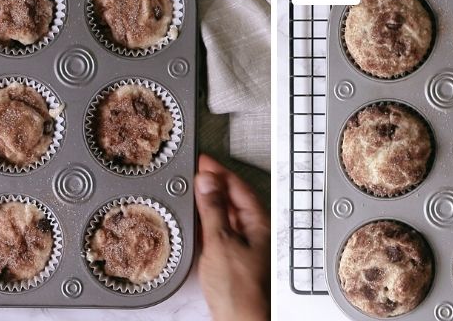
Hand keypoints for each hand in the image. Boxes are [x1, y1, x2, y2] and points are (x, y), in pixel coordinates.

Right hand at [194, 154, 269, 320]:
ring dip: (211, 204)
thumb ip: (214, 210)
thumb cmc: (239, 290)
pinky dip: (209, 224)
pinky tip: (198, 224)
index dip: (220, 172)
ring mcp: (247, 248)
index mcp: (260, 224)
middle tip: (195, 174)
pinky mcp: (235, 261)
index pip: (239, 187)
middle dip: (215, 185)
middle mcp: (257, 234)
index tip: (203, 162)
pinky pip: (222, 233)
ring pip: (228, 217)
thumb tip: (207, 183)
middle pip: (235, 200)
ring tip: (193, 194)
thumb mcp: (221, 242)